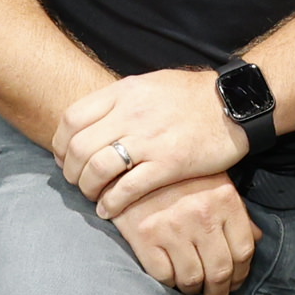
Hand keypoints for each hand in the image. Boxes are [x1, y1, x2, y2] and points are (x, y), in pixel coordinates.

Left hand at [55, 69, 245, 216]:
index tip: (65, 158)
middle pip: (78, 147)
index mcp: (124, 92)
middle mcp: (131, 113)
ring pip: (97, 169)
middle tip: (77, 182)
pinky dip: (111, 203)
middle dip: (70, 171)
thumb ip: (120, 99)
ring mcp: (150, 140)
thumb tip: (93, 117)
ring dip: (88, 188)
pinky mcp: (169, 164)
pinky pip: (127, 188)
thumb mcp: (150, 84)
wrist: (234, 104)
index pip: (72, 118)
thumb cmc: (192, 95)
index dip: (61, 143)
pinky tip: (109, 210)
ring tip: (93, 196)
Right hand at [111, 172, 256, 294]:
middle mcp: (202, 215)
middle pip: (220, 271)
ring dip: (194, 290)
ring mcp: (173, 227)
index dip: (241, 274)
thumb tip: (256, 239)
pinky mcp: (146, 237)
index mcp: (225, 200)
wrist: (131, 164)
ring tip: (193, 289)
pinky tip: (171, 277)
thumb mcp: (215, 183)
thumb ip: (237, 212)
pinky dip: (170, 283)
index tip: (234, 283)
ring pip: (192, 279)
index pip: (243, 251)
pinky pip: (164, 276)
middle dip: (219, 292)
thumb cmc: (179, 176)